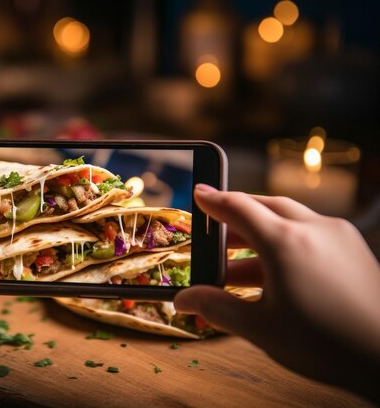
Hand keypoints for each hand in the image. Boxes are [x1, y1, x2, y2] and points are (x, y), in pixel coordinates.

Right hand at [175, 184, 379, 402]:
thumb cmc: (327, 345)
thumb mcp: (260, 328)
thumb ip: (217, 308)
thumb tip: (185, 299)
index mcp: (286, 242)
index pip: (239, 207)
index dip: (213, 201)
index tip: (199, 194)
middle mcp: (315, 229)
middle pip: (265, 206)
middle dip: (237, 216)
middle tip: (216, 232)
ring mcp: (339, 237)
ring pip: (289, 220)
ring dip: (260, 235)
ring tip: (237, 266)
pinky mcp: (353, 249)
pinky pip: (311, 234)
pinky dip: (285, 244)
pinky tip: (274, 273)